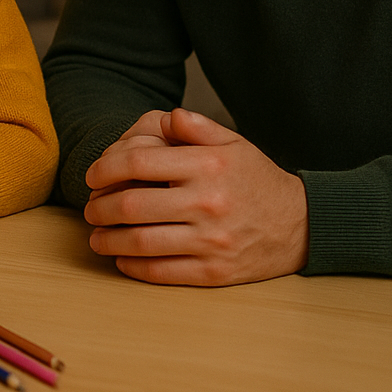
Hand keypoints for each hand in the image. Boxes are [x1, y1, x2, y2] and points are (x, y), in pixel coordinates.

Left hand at [83, 107, 307, 285]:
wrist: (301, 225)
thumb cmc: (257, 181)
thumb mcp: (233, 143)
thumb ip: (196, 126)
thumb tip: (163, 119)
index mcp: (208, 165)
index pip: (137, 162)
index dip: (105, 168)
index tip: (93, 176)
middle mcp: (207, 202)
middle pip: (131, 205)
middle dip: (99, 208)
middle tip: (90, 209)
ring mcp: (211, 241)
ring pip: (141, 243)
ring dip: (108, 241)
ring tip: (96, 237)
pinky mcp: (214, 272)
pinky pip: (162, 272)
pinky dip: (133, 267)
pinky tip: (121, 259)